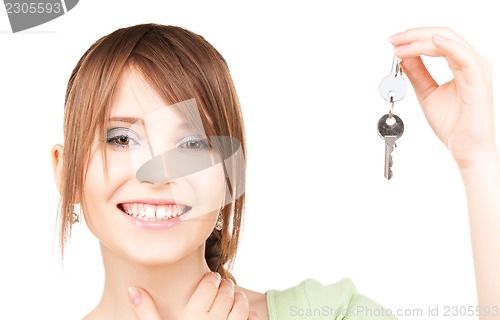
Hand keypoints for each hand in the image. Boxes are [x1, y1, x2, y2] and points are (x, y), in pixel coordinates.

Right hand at [128, 272, 258, 319]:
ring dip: (240, 298)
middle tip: (225, 283)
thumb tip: (133, 289)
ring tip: (236, 295)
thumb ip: (146, 312)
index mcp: (192, 316)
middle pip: (226, 293)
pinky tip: (247, 314)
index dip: (211, 278)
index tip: (212, 276)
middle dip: (226, 286)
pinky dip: (251, 316)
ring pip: (241, 306)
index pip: (208, 285)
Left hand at [389, 27, 497, 167]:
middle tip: (393, 40)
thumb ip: (417, 73)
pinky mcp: (478, 82)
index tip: (393, 42)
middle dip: (414, 35)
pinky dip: (447, 46)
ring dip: (422, 40)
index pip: (438, 40)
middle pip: (443, 35)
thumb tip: (403, 57)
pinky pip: (465, 57)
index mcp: (461, 64)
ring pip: (450, 41)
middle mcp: (471, 63)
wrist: (466, 149)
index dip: (414, 37)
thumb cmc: (453, 124)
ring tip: (401, 44)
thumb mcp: (427, 93)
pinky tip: (431, 42)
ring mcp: (477, 71)